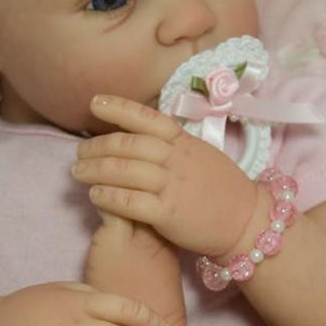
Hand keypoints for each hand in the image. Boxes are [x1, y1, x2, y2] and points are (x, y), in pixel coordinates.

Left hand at [72, 95, 258, 255]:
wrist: (247, 222)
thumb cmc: (224, 190)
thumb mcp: (202, 155)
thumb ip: (175, 146)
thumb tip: (145, 137)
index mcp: (184, 142)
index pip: (147, 118)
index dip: (119, 108)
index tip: (95, 103)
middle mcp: (176, 159)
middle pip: (128, 145)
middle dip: (98, 146)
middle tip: (79, 152)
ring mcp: (172, 185)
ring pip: (124, 171)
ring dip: (95, 170)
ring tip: (78, 172)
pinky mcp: (168, 213)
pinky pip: (130, 201)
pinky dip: (108, 196)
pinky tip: (94, 195)